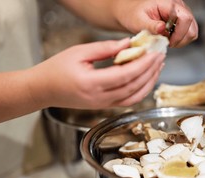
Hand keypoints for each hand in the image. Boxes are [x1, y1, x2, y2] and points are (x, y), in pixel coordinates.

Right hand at [29, 38, 164, 108]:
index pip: (125, 75)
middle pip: (134, 87)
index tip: (155, 53)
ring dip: (149, 82)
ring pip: (134, 97)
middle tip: (161, 56)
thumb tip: (129, 44)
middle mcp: (100, 98)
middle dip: (151, 71)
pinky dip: (141, 91)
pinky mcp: (105, 107)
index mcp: (92, 83)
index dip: (143, 65)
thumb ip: (105, 49)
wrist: (44, 90)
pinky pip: (128, 101)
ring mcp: (103, 105)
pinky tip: (147, 79)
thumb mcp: (79, 52)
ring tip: (158, 66)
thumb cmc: (57, 69)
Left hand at [112, 0, 197, 47]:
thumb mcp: (138, 21)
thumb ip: (150, 25)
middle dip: (181, 39)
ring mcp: (181, 13)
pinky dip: (181, 39)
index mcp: (169, 3)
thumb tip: (162, 29)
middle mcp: (178, 6)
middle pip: (192, 26)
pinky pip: (188, 32)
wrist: (131, 13)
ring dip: (182, 40)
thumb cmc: (133, 15)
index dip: (180, 34)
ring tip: (168, 41)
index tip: (169, 42)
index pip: (185, 18)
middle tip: (167, 43)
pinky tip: (170, 39)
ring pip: (192, 31)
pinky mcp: (181, 20)